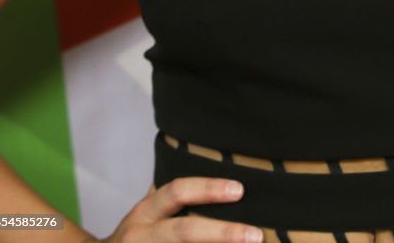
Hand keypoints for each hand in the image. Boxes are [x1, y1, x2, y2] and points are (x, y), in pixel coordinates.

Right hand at [84, 177, 263, 242]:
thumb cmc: (136, 235)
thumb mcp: (147, 211)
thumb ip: (169, 193)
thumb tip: (200, 158)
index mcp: (146, 211)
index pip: (177, 192)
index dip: (207, 189)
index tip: (239, 189)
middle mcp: (143, 235)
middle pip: (185, 232)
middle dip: (223, 233)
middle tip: (256, 234)